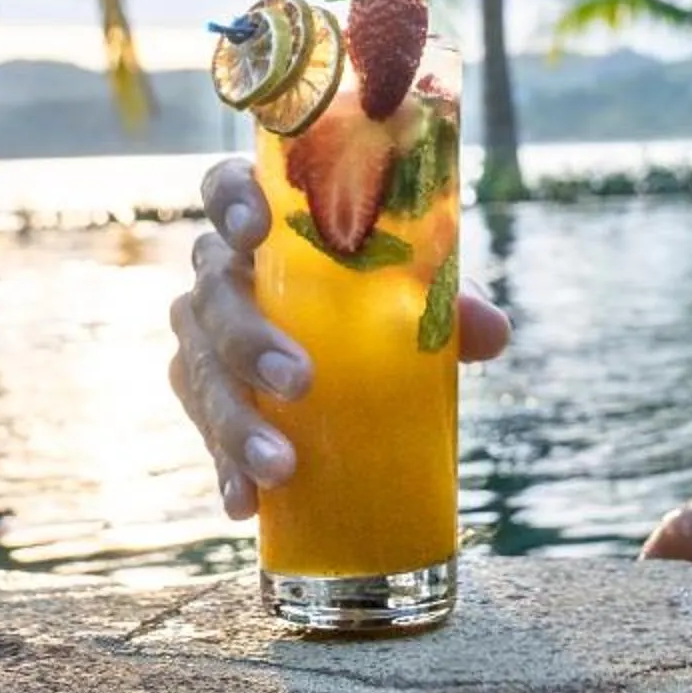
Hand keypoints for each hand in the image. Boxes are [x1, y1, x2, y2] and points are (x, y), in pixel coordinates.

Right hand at [170, 156, 510, 518]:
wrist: (345, 362)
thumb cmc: (375, 302)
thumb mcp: (413, 294)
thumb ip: (446, 304)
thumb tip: (491, 332)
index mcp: (262, 229)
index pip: (225, 190)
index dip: (230, 201)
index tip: (255, 231)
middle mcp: (219, 276)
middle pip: (213, 295)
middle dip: (249, 338)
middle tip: (299, 380)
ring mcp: (203, 340)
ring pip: (201, 371)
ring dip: (237, 421)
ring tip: (280, 467)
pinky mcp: (203, 400)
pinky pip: (203, 433)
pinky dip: (225, 469)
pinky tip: (245, 503)